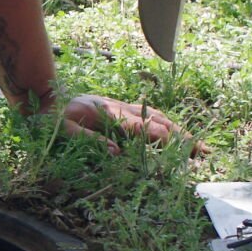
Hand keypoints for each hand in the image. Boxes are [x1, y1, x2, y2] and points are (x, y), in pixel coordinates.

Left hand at [60, 94, 208, 154]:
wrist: (48, 98)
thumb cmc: (54, 118)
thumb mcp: (63, 131)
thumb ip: (88, 140)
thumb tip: (116, 152)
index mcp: (109, 114)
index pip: (143, 127)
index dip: (163, 139)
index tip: (181, 149)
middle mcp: (121, 108)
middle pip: (158, 121)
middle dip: (182, 136)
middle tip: (203, 151)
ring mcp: (123, 106)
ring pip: (158, 117)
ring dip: (179, 130)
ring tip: (198, 145)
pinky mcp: (122, 107)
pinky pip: (150, 114)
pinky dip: (167, 123)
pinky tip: (178, 132)